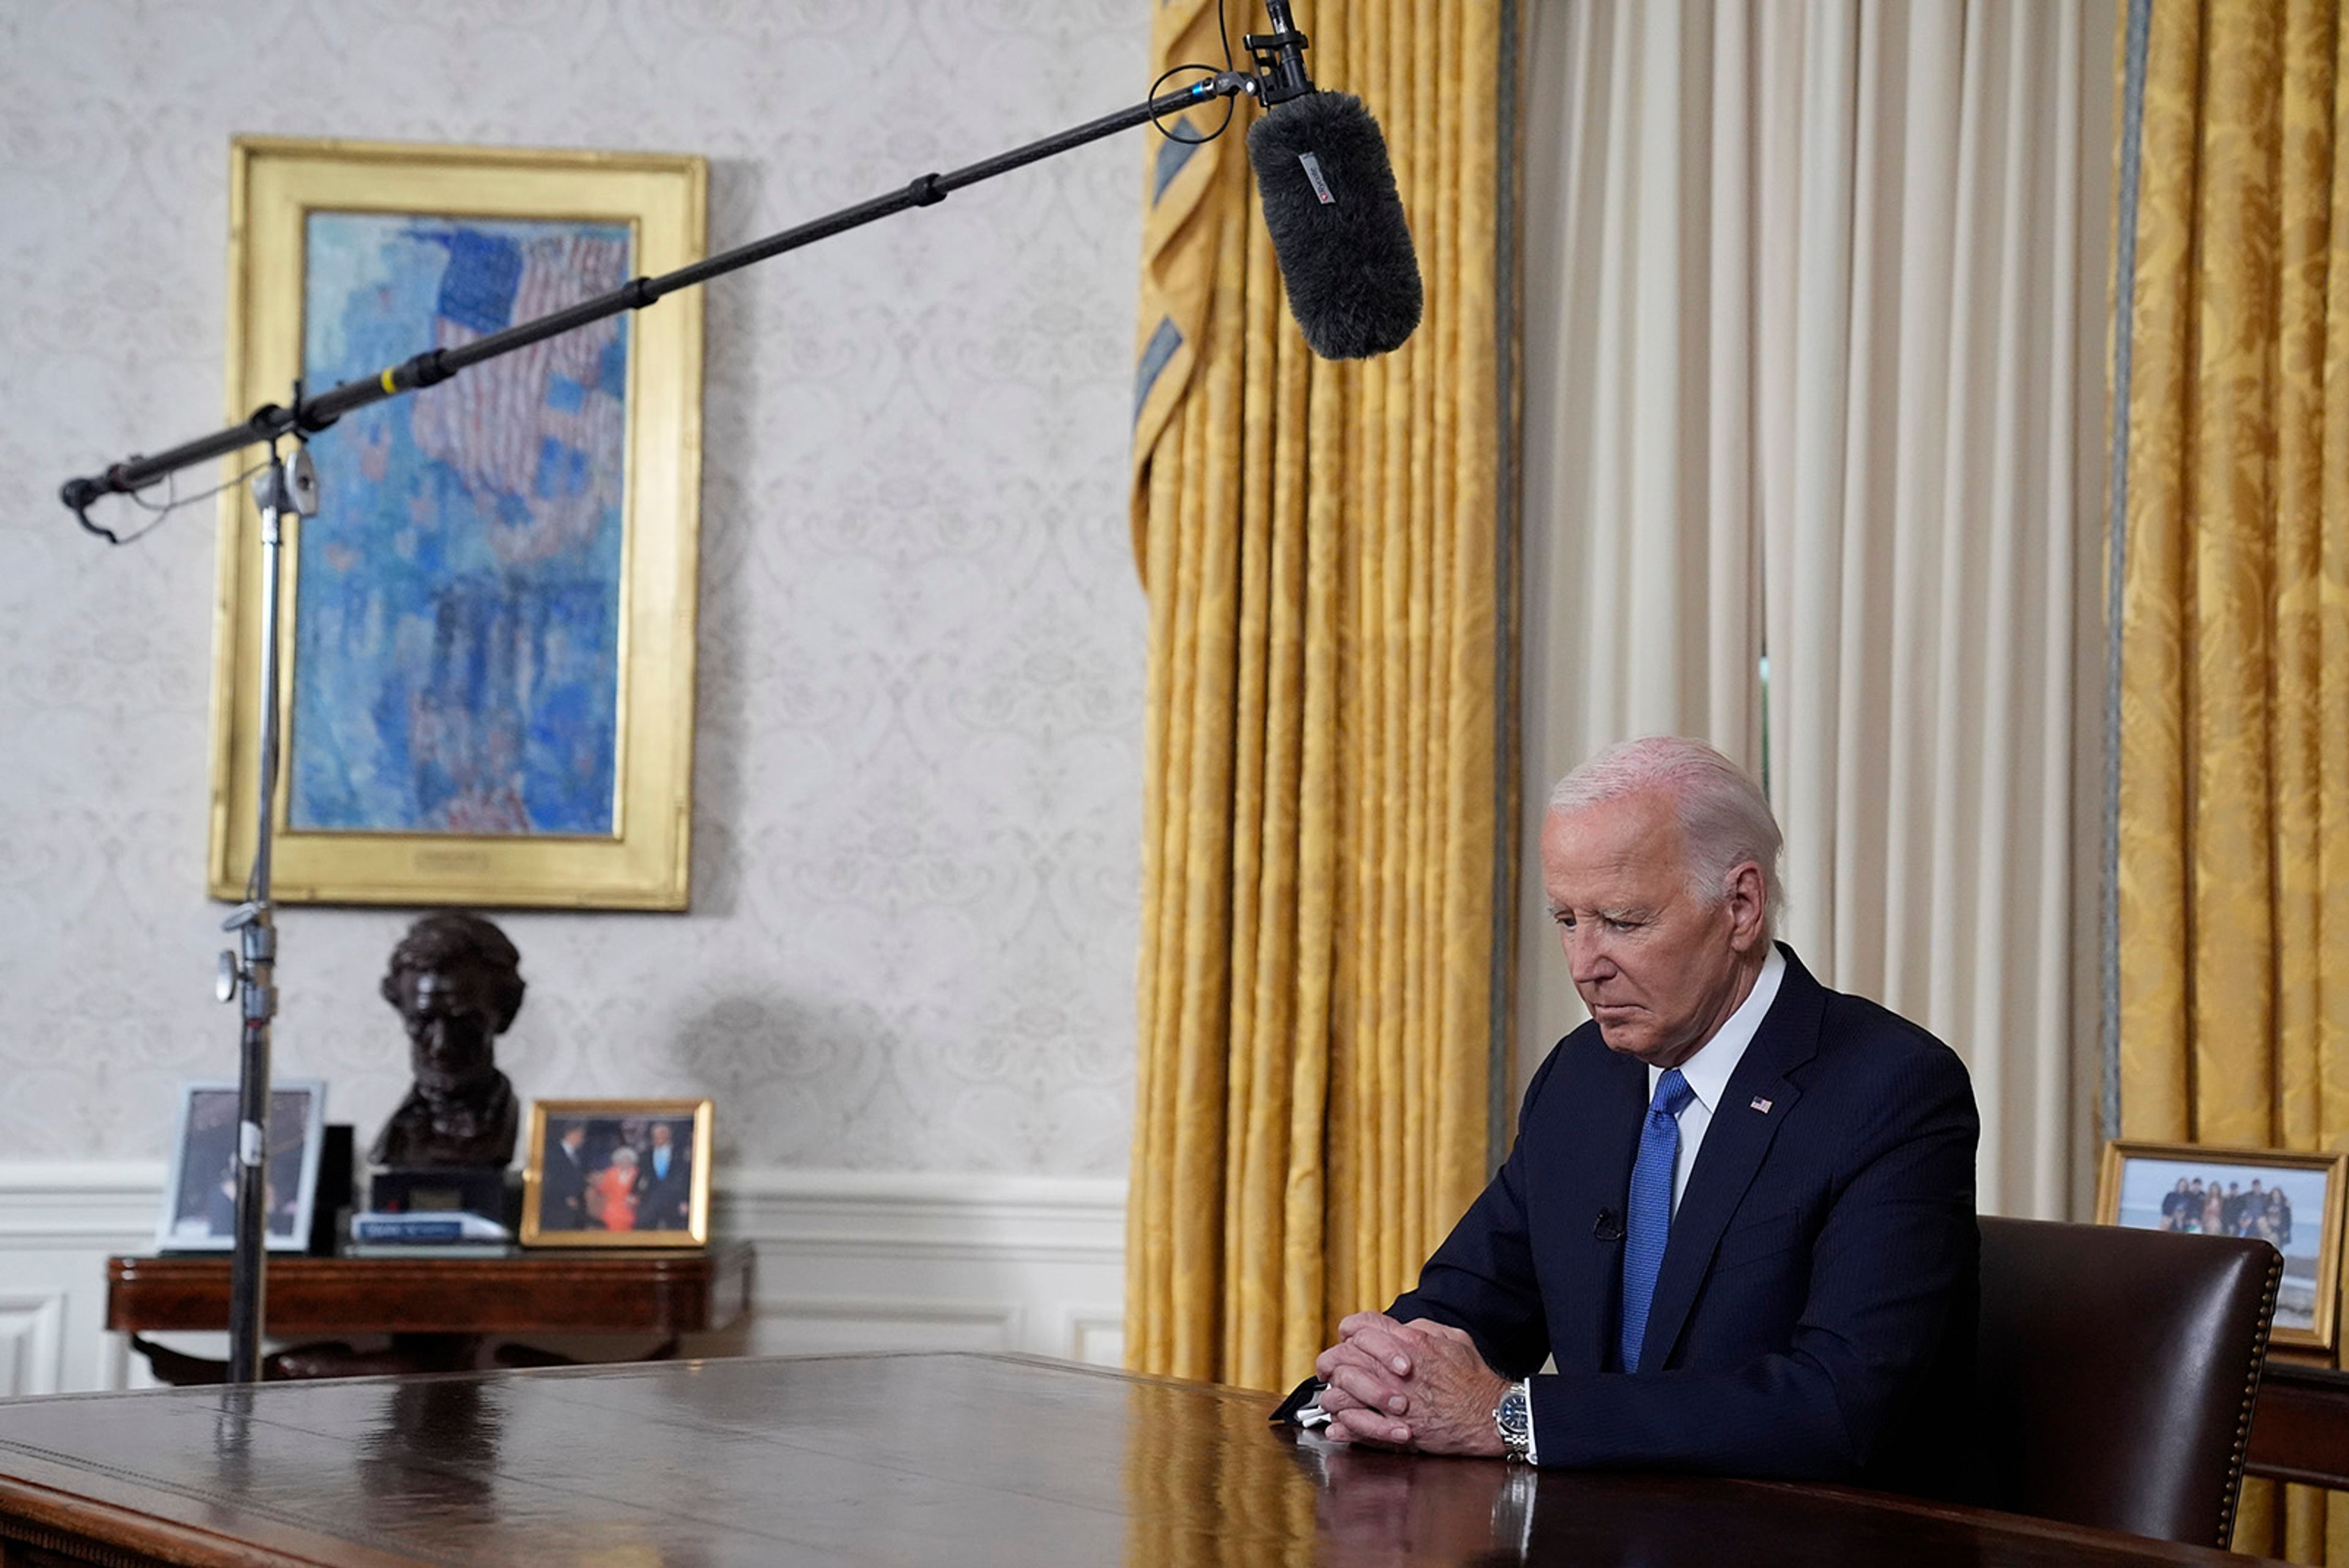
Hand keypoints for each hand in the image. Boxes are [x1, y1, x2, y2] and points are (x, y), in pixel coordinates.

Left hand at [1312, 1313, 1509, 1456]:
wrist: (1491, 1416)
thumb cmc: (1475, 1379)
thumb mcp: (1453, 1338)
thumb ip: (1422, 1329)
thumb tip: (1401, 1328)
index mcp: (1409, 1341)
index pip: (1360, 1326)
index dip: (1349, 1333)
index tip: (1348, 1341)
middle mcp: (1394, 1368)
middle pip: (1342, 1356)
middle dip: (1333, 1363)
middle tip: (1332, 1370)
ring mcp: (1392, 1400)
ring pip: (1340, 1391)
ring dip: (1335, 1394)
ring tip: (1337, 1399)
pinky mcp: (1394, 1428)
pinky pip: (1354, 1425)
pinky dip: (1342, 1426)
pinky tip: (1339, 1426)